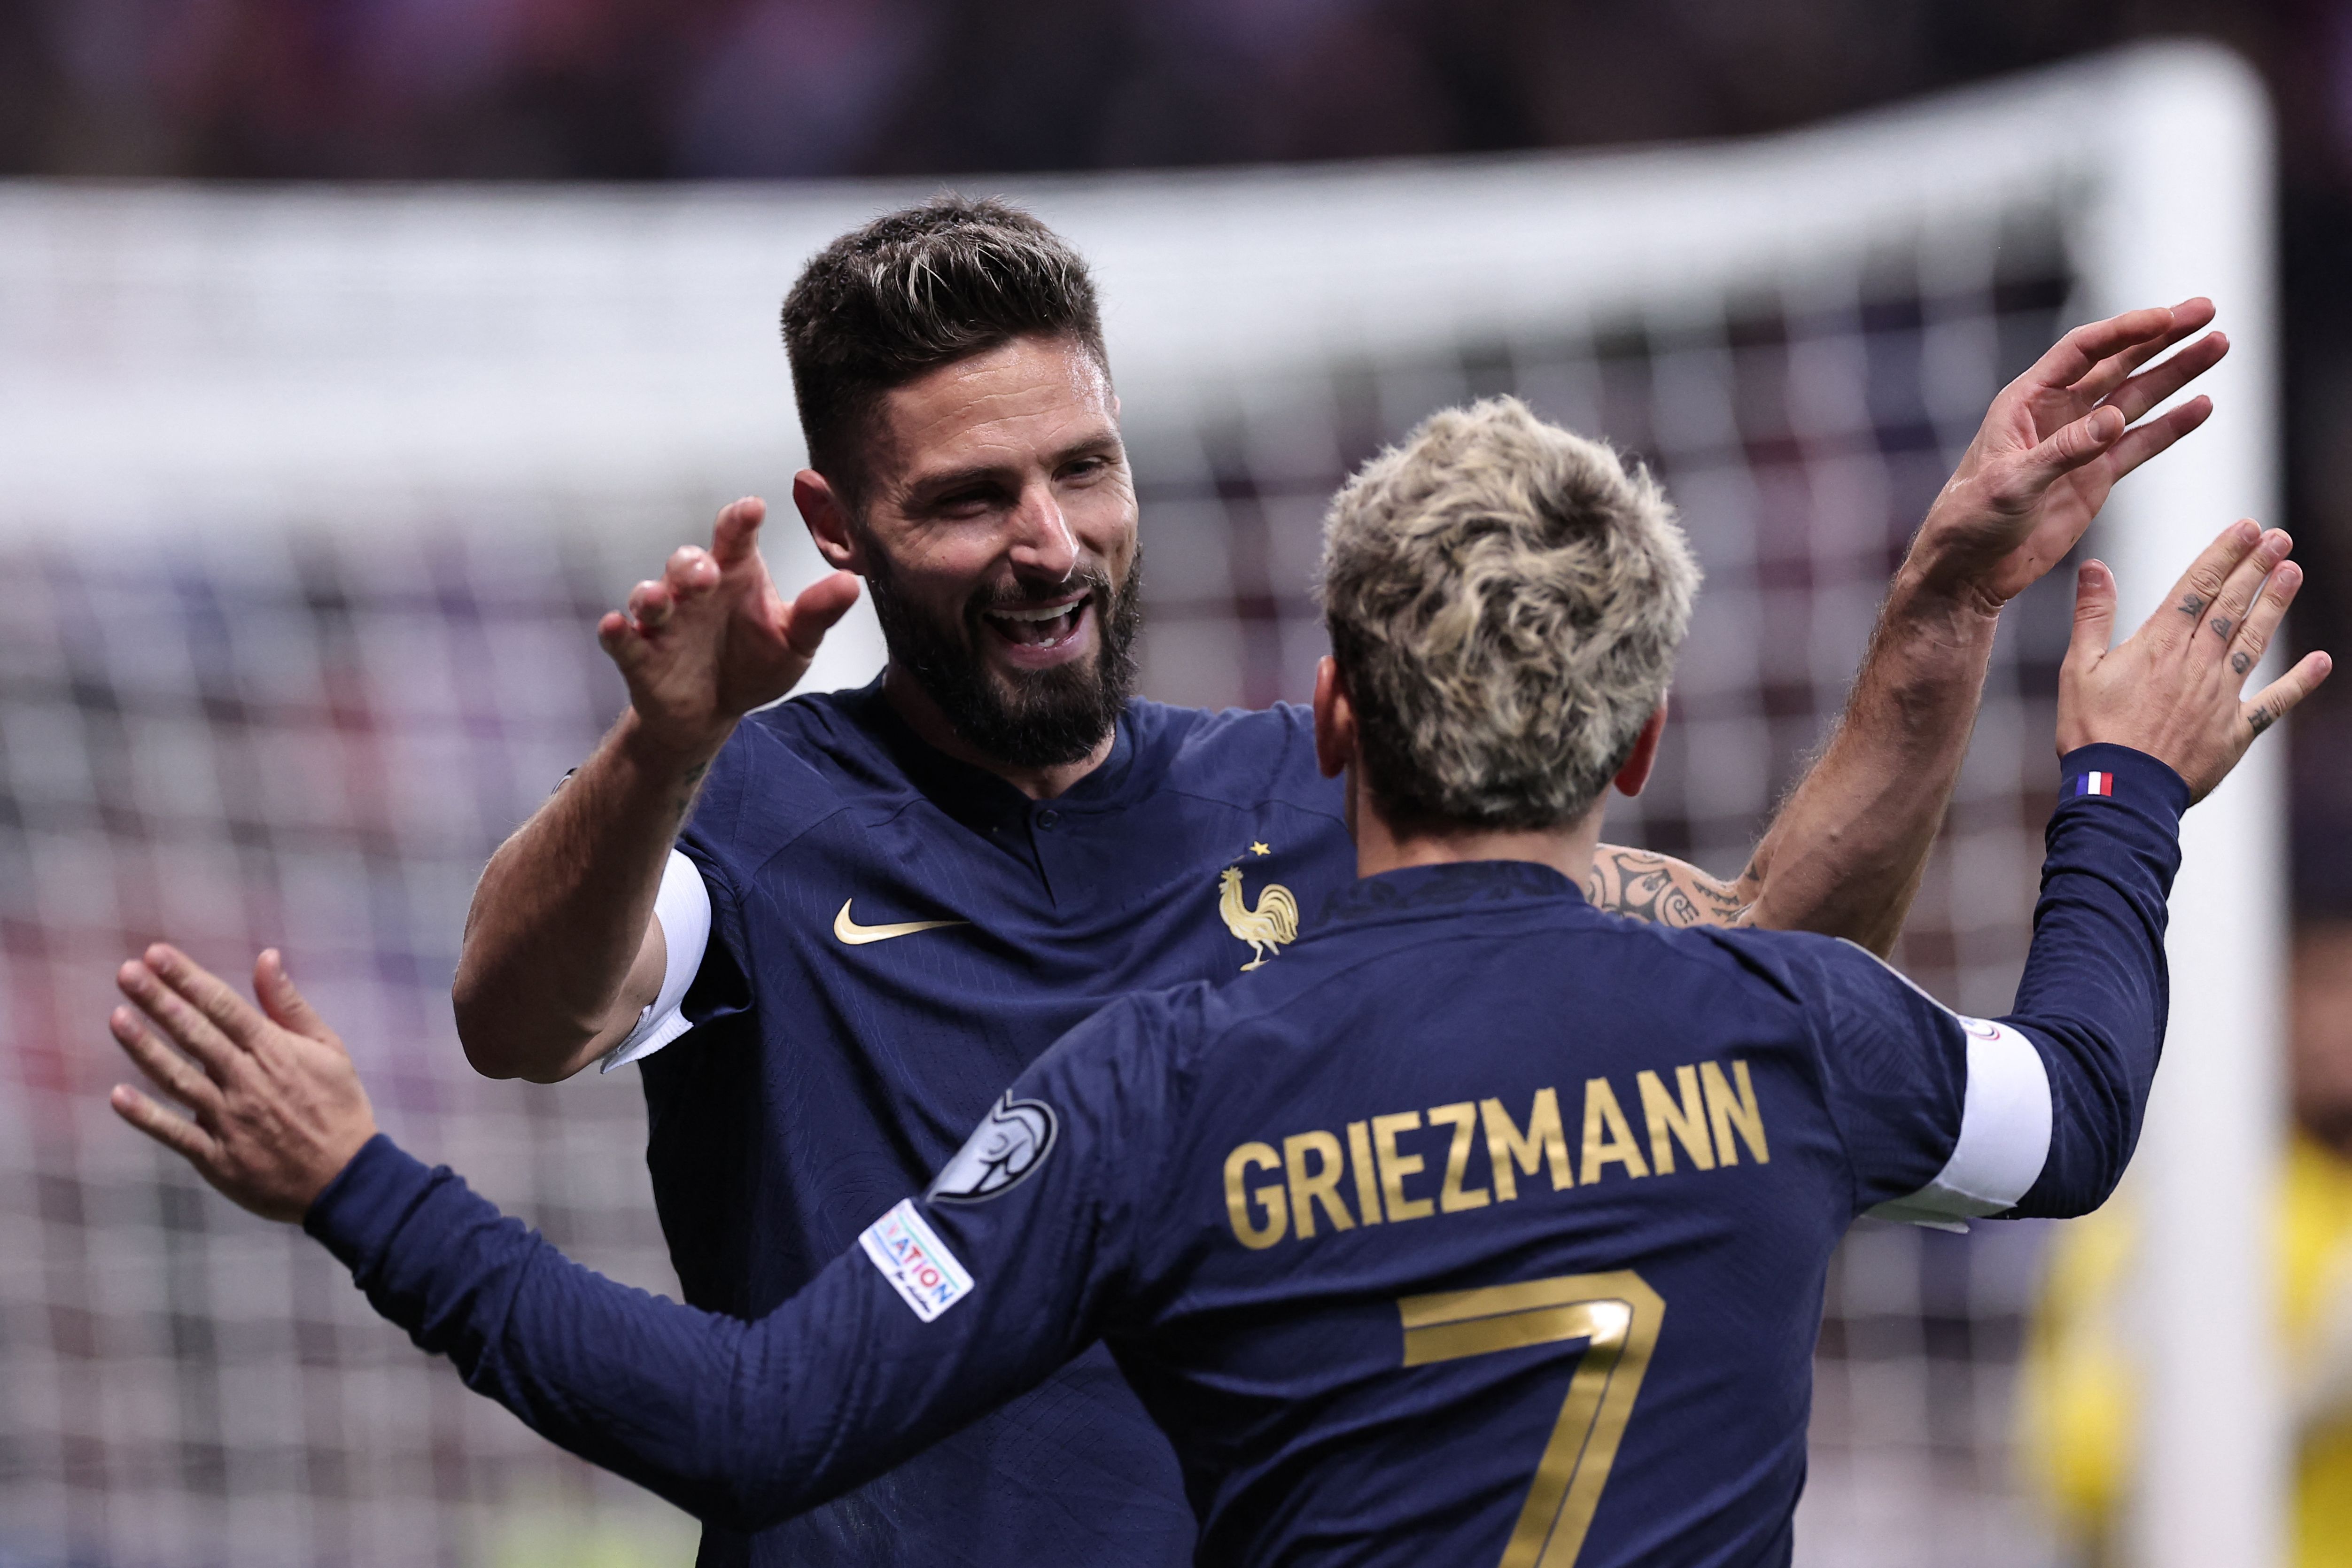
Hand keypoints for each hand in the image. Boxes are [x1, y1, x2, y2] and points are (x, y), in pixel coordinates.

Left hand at [108, 945, 376, 1222]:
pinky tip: (118, 1096)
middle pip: (196, 1035)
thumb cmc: (339, 1107)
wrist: (347, 1179)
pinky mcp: (219, 1158)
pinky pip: (176, 1134)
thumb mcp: (328, 1049)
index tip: (156, 954)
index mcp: (275, 1052)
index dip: (188, 978)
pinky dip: (147, 1116)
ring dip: (146, 1048)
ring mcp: (231, 1121)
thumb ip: (290, 1005)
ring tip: (117, 1018)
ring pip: (180, 1079)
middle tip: (126, 973)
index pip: (224, 1007)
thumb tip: (266, 957)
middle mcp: (248, 1082)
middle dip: (159, 1001)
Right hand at [598, 497, 861, 762]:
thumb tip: (852, 585)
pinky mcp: (640, 655)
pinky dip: (615, 633)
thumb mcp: (794, 641)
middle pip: (686, 562)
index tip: (751, 509)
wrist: (714, 711)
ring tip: (663, 597)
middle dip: (692, 564)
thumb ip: (817, 613)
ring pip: (649, 595)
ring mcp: (665, 622)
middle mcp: (696, 592)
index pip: (734, 538)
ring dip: (653, 594)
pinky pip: (621, 640)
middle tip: (709, 572)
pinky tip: (615, 626)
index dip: (739, 521)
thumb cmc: (754, 663)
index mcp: (735, 576)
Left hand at [1909, 300, 2227, 612]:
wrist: (1968, 568)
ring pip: (2137, 397)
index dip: (2125, 331)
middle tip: (2207, 310)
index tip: (2167, 316)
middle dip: (2162, 337)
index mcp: (2026, 402)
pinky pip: (2141, 443)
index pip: (2082, 351)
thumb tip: (2115, 419)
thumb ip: (2064, 452)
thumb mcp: (2012, 485)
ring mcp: (2081, 444)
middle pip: (2117, 363)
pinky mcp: (2096, 476)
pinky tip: (2202, 405)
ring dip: (2176, 372)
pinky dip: (2172, 425)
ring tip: (2218, 344)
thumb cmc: (1970, 520)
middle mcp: (2056, 413)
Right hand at [2058, 519, 2332, 801]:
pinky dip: (2300, 682)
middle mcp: (2196, 663)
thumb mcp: (2077, 670)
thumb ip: (2092, 616)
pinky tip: (2323, 662)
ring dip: (2275, 605)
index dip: (2223, 554)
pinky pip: (2273, 703)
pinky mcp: (2234, 731)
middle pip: (2231, 605)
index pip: (2197, 586)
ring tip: (2293, 572)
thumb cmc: (2092, 733)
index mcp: (2159, 645)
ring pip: (2253, 640)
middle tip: (2279, 537)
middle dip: (2256, 567)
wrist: (2120, 792)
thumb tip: (2095, 567)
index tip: (2246, 528)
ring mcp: (2220, 696)